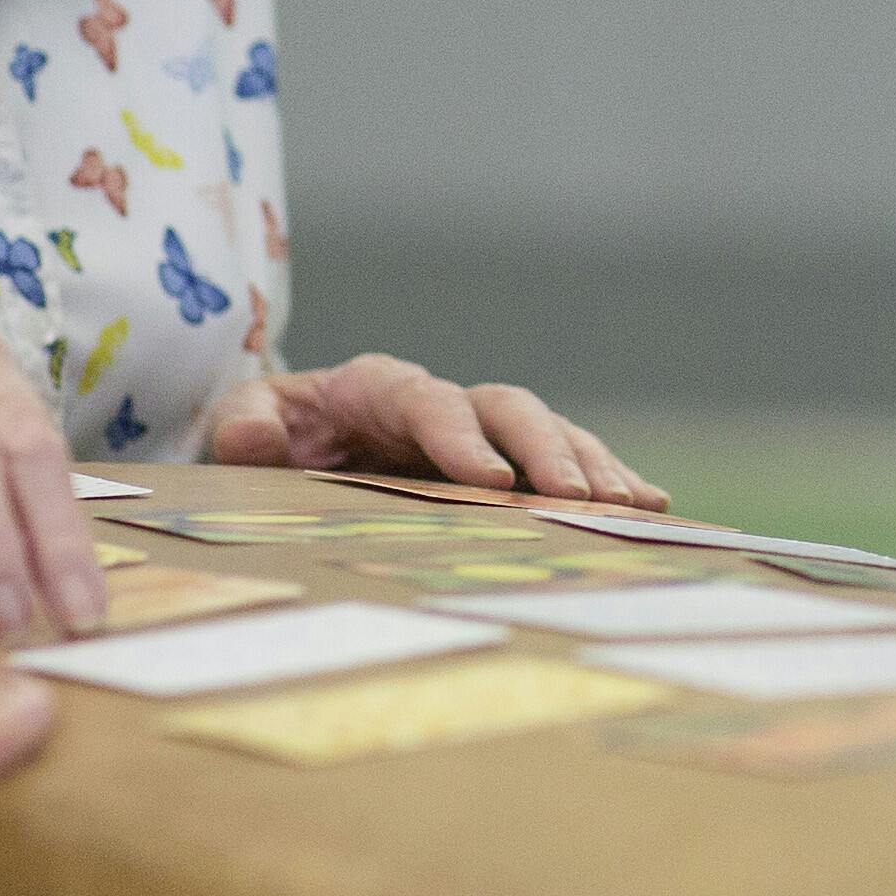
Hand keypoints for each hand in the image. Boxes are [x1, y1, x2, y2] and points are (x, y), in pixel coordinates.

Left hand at [205, 356, 662, 505]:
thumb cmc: (273, 435)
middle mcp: (442, 401)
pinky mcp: (507, 461)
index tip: (489, 479)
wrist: (294, 441)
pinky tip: (650, 509)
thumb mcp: (247, 426)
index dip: (460, 435)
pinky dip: (608, 479)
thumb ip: (246, 428)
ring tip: (628, 507)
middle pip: (507, 408)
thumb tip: (247, 438)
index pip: (426, 399)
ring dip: (589, 466)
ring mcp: (481, 431)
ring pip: (549, 432)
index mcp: (377, 386)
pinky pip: (566, 464)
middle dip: (546, 450)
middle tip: (578, 499)